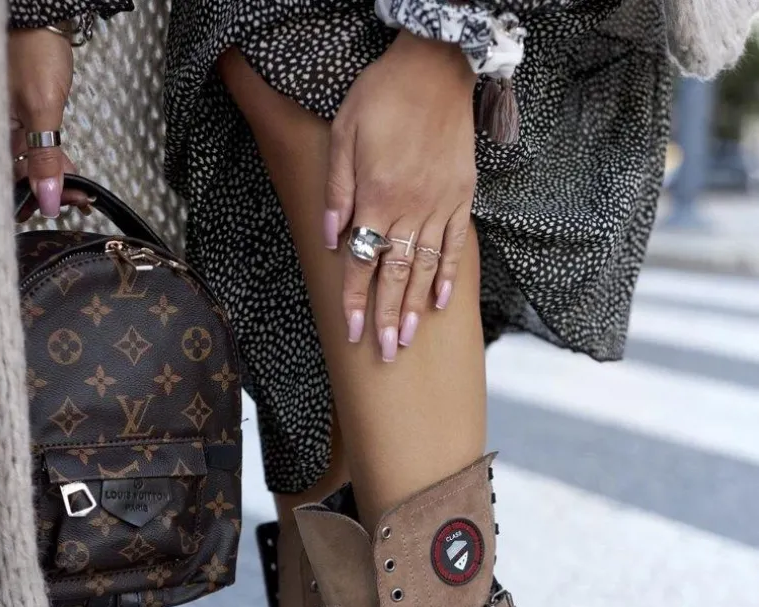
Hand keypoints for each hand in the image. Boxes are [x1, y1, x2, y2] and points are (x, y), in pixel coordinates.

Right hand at [8, 28, 90, 219]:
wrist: (44, 22)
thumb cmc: (34, 52)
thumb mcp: (42, 109)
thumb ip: (45, 157)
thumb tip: (47, 197)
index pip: (10, 177)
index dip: (33, 196)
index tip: (59, 207)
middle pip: (20, 174)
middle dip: (48, 192)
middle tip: (76, 203)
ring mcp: (12, 126)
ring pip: (32, 165)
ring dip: (56, 182)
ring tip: (79, 196)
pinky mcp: (28, 121)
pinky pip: (40, 150)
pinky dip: (56, 165)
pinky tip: (70, 178)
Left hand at [324, 31, 476, 360]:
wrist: (436, 66)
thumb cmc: (383, 95)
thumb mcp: (345, 133)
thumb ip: (337, 189)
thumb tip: (333, 238)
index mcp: (376, 196)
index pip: (361, 261)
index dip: (355, 300)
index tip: (350, 332)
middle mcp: (409, 208)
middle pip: (394, 274)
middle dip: (385, 317)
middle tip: (384, 354)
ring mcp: (438, 205)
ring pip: (424, 267)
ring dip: (413, 306)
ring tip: (407, 338)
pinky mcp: (460, 197)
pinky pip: (454, 244)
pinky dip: (448, 273)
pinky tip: (440, 300)